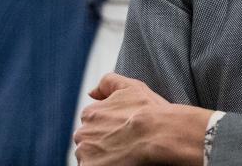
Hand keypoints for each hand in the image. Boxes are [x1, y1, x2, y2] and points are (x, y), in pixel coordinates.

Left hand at [73, 72, 208, 165]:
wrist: (159, 133)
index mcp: (89, 114)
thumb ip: (108, 82)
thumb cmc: (150, 111)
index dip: (109, 130)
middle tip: (125, 145)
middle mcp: (82, 133)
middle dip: (103, 144)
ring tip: (125, 156)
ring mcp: (85, 153)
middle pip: (89, 142)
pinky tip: (121, 162)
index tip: (123, 132)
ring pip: (90, 158)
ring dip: (103, 158)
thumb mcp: (131, 87)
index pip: (92, 125)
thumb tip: (91, 92)